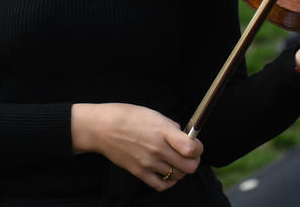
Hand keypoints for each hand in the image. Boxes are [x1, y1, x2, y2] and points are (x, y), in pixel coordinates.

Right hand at [71, 103, 202, 191]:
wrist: (101, 128)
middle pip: (189, 166)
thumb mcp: (152, 113)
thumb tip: (183, 136)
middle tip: (189, 155)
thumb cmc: (125, 116)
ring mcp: (148, 163)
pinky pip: (161, 185)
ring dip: (180, 170)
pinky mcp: (139, 172)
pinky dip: (169, 182)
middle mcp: (157, 149)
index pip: (191, 148)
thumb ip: (170, 127)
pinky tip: (168, 173)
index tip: (196, 145)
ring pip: (178, 176)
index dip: (199, 148)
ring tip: (175, 161)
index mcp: (162, 131)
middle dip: (193, 161)